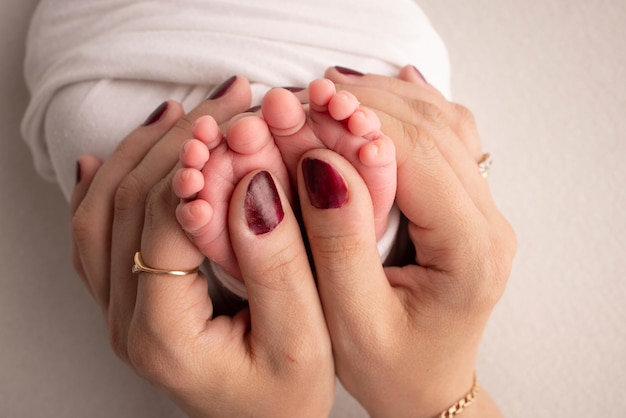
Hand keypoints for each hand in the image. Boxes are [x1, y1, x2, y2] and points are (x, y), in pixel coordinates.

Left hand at [70, 76, 333, 417]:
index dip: (202, 165)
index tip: (243, 123)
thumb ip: (278, 263)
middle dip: (179, 141)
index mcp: (163, 332)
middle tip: (228, 100)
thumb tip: (256, 183)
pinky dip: (106, 183)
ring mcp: (118, 309)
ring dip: (142, 152)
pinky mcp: (127, 300)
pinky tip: (115, 157)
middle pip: (127, 204)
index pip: (165, 221)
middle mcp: (125, 320)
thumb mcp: (303, 340)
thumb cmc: (286, 397)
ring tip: (186, 113)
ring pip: (101, 211)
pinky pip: (96, 233)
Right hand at [287, 67, 514, 416]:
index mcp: (469, 251)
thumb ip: (338, 242)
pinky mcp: (467, 207)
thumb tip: (321, 164)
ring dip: (387, 100)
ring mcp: (483, 212)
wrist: (425, 389)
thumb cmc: (391, 367)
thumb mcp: (352, 319)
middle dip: (367, 104)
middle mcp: (488, 223)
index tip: (304, 112)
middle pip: (432, 131)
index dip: (356, 125)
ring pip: (444, 125)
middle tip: (308, 95)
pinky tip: (387, 91)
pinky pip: (448, 138)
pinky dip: (412, 109)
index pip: (415, 156)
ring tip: (334, 89)